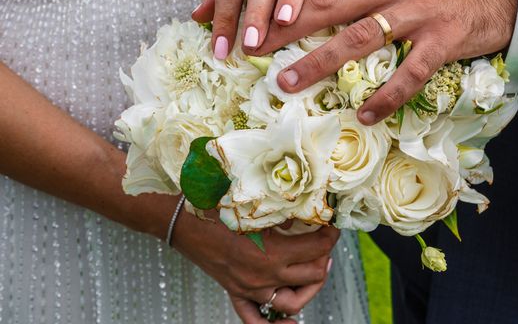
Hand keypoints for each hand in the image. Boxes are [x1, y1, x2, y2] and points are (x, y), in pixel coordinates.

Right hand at [171, 207, 337, 322]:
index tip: (334, 224)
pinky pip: (255, 318)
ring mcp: (249, 288)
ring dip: (311, 288)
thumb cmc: (215, 207)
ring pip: (292, 302)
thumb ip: (282, 210)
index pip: (316, 248)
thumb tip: (306, 209)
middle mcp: (264, 276)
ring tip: (317, 270)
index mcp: (271, 253)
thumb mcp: (254, 205)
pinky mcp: (235, 291)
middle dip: (324, 258)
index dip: (330, 236)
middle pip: (312, 276)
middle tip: (325, 243)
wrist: (182, 221)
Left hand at [251, 0, 517, 124]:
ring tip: (288, 84)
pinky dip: (387, 96)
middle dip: (284, 28)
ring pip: (359, 38)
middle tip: (249, 49)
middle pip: (328, 6)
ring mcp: (417, 11)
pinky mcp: (443, 39)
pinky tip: (364, 115)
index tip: (250, 14)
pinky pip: (411, 72)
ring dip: (320, 62)